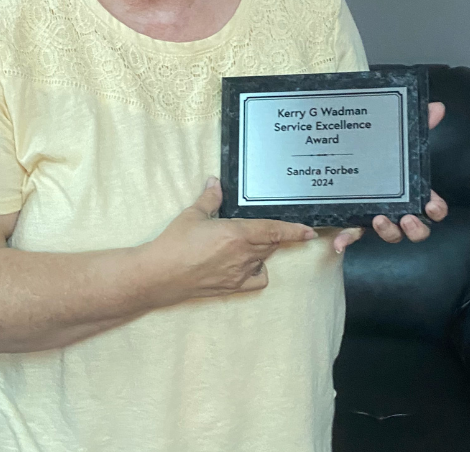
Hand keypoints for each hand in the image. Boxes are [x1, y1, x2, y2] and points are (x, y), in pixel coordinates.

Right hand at [147, 177, 316, 304]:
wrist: (160, 274)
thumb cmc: (175, 243)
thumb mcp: (192, 215)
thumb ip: (209, 198)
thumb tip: (215, 182)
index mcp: (238, 234)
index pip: (274, 230)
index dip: (294, 231)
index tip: (309, 231)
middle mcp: (244, 254)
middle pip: (270, 244)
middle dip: (272, 236)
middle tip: (262, 228)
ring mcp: (240, 273)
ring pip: (264, 259)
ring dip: (262, 250)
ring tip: (245, 242)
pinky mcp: (233, 287)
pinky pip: (257, 279)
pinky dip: (258, 271)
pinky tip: (248, 264)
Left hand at [333, 102, 448, 253]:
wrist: (349, 159)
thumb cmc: (381, 155)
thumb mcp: (398, 138)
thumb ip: (419, 125)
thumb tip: (436, 107)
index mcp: (414, 192)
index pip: (434, 209)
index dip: (436, 210)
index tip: (431, 205)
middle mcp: (400, 209)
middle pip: (416, 229)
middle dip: (415, 228)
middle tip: (407, 218)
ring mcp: (379, 217)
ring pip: (390, 234)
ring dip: (388, 232)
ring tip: (379, 219)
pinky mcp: (356, 221)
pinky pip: (354, 234)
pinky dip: (347, 240)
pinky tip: (339, 242)